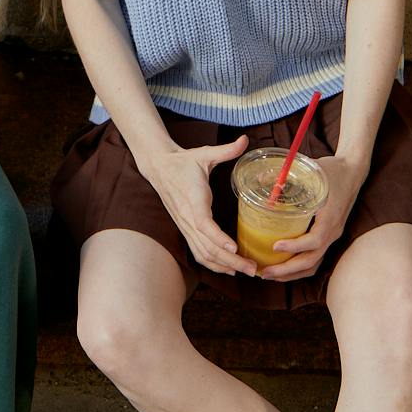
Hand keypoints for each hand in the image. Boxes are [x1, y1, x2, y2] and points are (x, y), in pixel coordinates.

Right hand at [140, 134, 251, 275]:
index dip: (218, 238)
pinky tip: (228, 268)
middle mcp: (188, 217)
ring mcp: (185, 226)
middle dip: (230, 260)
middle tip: (253, 268)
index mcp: (193, 199)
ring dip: (223, 265)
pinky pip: (198, 252)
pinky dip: (213, 263)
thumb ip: (226, 150)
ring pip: (202, 253)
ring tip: (246, 271)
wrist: (159, 168)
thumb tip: (245, 140)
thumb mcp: (205, 154)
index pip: (204, 224)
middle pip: (207, 246)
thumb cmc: (184, 162)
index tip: (234, 248)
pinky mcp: (185, 229)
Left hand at [258, 149, 366, 282]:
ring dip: (292, 273)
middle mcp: (333, 231)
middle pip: (311, 260)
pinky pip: (316, 258)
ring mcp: (333, 236)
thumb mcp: (311, 169)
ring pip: (314, 264)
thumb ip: (287, 175)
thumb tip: (258, 179)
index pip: (314, 240)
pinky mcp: (329, 236)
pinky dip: (300, 267)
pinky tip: (284, 266)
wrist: (353, 171)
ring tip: (270, 275)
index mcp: (330, 217)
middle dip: (287, 270)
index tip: (275, 246)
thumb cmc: (332, 170)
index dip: (294, 246)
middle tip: (264, 272)